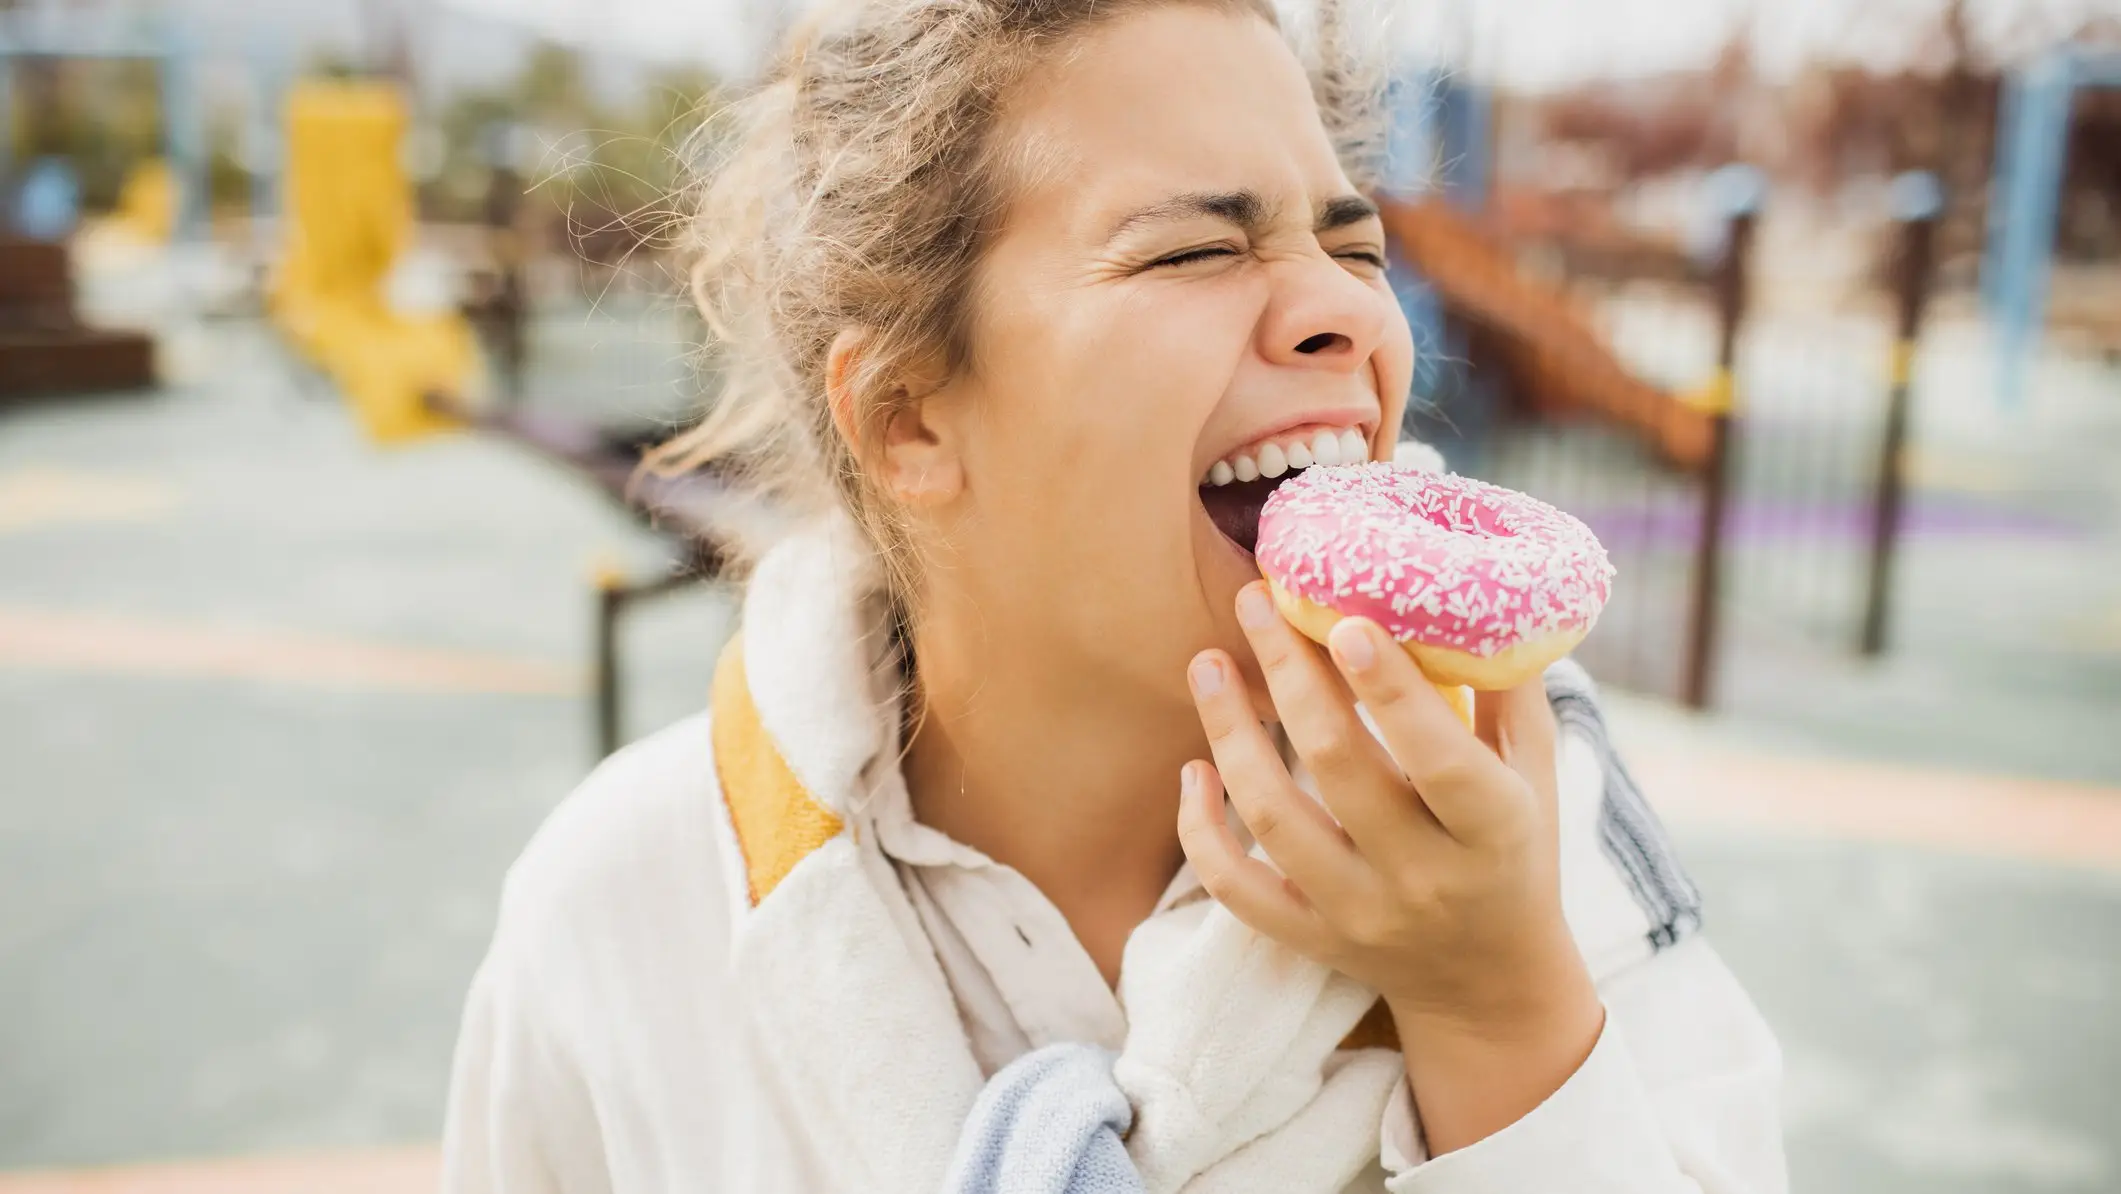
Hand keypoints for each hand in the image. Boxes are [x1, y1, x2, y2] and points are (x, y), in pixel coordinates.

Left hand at [1177, 581, 1602, 1152]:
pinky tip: (1194, 769)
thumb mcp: (1536, 775)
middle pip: (1339, 766)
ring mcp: (1361, 915)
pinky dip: (1201, 830)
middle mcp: (1426, 878)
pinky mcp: (1312, 940)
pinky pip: (1236, 888)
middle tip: (1255, 602)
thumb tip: (1475, 593)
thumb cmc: (1515, 850)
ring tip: (1209, 663)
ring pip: (1273, 819)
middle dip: (1290, 675)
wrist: (1491, 982)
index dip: (1389, 690)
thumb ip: (1508, 691)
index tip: (1342, 619)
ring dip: (1231, 734)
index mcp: (1494, 831)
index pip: (1439, 759)